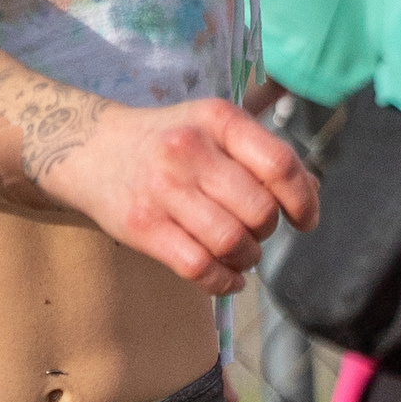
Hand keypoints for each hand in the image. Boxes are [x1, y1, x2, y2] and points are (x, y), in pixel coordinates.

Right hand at [44, 96, 316, 294]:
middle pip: (259, 210)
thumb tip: (312, 192)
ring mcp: (164, 189)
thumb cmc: (165, 142)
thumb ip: (261, 155)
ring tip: (240, 255)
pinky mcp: (142, 226)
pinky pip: (199, 267)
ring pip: (232, 242)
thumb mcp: (212, 129)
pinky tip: (227, 278)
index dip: (302, 201)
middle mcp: (190, 150)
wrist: (88, 149)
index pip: (280, 165)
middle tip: (255, 232)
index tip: (305, 220)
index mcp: (217, 119)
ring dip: (247, 259)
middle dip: (267, 231)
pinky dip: (223, 282)